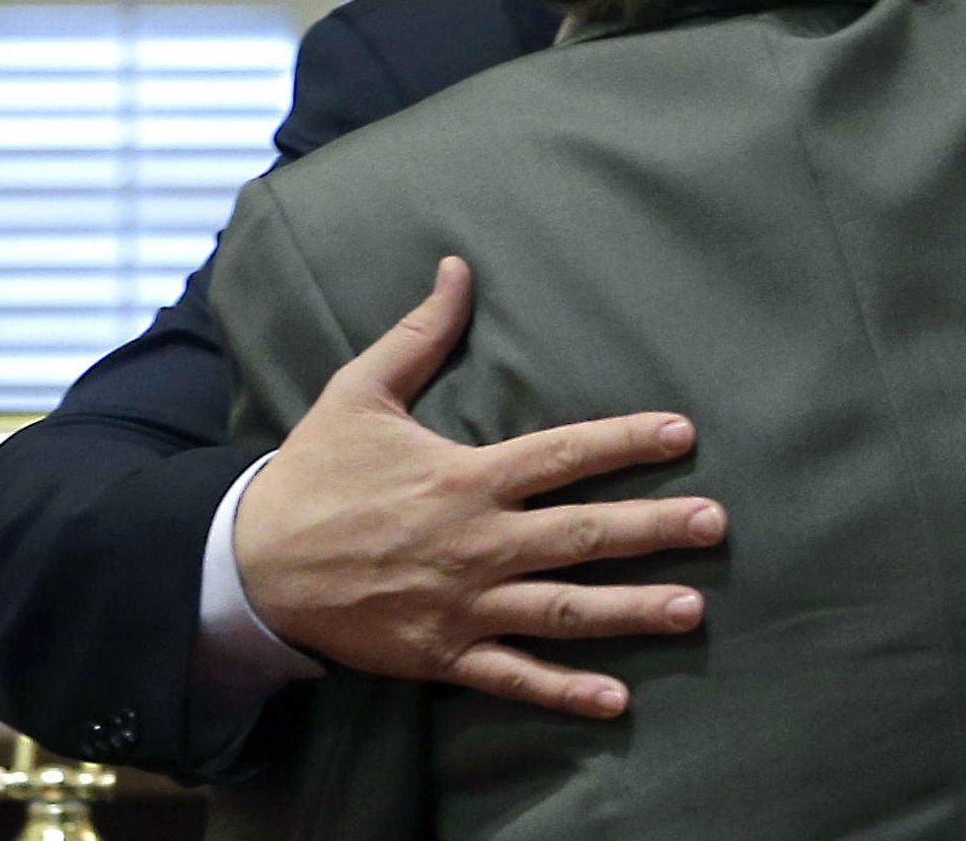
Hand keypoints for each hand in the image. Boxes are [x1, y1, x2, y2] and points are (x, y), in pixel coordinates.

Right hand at [234, 257, 725, 716]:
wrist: (249, 564)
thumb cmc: (313, 473)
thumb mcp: (359, 391)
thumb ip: (420, 333)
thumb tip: (457, 265)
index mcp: (466, 477)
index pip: (563, 454)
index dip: (626, 441)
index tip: (684, 432)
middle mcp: (476, 542)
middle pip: (582, 534)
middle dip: (654, 529)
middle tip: (716, 525)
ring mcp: (463, 604)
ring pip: (563, 610)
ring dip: (632, 611)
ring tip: (694, 609)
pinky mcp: (443, 655)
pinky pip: (513, 676)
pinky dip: (564, 692)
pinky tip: (617, 700)